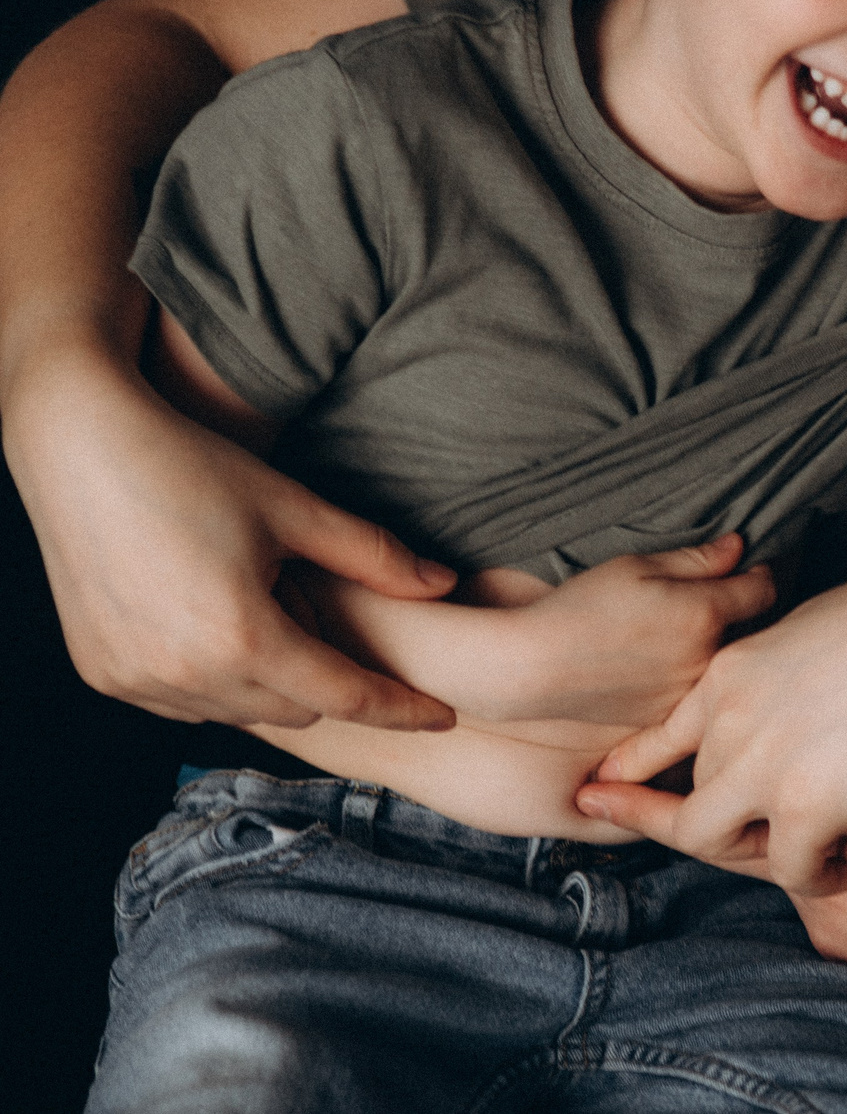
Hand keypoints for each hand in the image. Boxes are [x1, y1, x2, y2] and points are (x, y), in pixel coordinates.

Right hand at [11, 349, 456, 728]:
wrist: (81, 450)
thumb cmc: (193, 469)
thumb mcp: (294, 508)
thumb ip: (375, 556)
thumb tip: (444, 585)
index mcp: (241, 637)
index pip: (345, 696)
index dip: (399, 707)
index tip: (443, 715)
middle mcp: (184, 674)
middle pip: (296, 709)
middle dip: (327, 676)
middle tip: (317, 608)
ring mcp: (136, 682)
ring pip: (241, 712)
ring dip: (270, 679)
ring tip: (258, 603)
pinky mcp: (104, 675)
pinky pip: (186, 703)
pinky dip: (217, 679)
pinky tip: (217, 623)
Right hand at [474, 536, 774, 726]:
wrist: (529, 669)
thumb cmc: (579, 609)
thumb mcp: (636, 566)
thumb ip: (697, 560)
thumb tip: (738, 550)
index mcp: (705, 614)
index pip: (762, 592)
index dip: (758, 576)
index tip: (750, 572)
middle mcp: (705, 660)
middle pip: (746, 633)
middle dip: (739, 617)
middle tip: (715, 603)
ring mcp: (686, 697)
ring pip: (720, 669)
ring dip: (714, 652)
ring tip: (678, 638)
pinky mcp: (664, 723)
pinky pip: (692, 698)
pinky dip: (687, 683)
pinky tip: (657, 670)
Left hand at [584, 563, 846, 892]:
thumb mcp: (824, 623)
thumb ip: (789, 660)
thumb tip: (792, 673)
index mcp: (736, 672)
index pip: (666, 733)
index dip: (636, 768)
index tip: (606, 789)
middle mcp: (732, 719)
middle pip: (693, 791)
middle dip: (715, 818)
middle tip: (752, 831)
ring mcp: (762, 765)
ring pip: (714, 836)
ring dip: (755, 854)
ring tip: (807, 856)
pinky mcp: (805, 806)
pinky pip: (790, 867)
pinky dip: (819, 875)